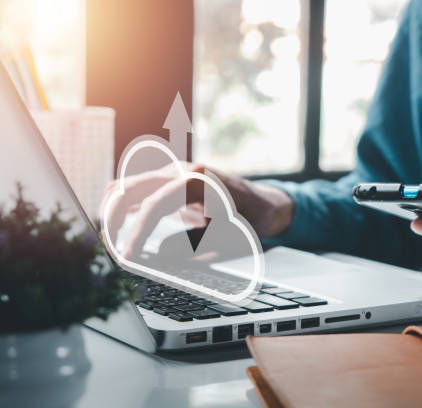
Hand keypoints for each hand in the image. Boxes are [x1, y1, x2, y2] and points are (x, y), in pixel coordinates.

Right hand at [100, 162, 292, 256]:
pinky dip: (122, 206)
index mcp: (197, 181)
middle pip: (130, 187)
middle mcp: (181, 171)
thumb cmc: (249, 222)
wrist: (262, 204)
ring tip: (106, 240)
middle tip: (107, 248)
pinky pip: (137, 190)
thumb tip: (156, 256)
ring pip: (128, 185)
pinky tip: (115, 229)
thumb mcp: (225, 240)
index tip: (128, 258)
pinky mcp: (168, 183)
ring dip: (113, 210)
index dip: (137, 233)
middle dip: (114, 218)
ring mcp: (172, 174)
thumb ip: (191, 248)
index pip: (154, 205)